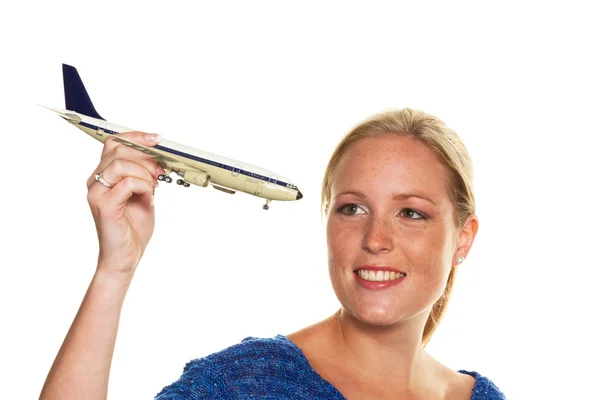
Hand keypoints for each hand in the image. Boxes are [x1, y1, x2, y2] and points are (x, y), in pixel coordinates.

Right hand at [86, 131, 163, 273]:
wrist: (125, 256)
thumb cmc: (133, 228)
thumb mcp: (143, 194)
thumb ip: (144, 174)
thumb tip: (158, 156)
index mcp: (103, 175)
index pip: (114, 143)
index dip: (135, 137)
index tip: (156, 139)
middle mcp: (95, 181)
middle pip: (119, 150)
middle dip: (146, 157)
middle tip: (160, 171)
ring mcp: (97, 193)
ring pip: (121, 164)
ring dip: (145, 173)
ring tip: (153, 189)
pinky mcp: (104, 206)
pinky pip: (127, 183)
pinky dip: (144, 188)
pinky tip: (149, 200)